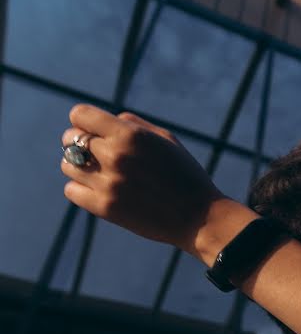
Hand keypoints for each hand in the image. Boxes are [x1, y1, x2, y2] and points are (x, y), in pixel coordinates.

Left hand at [60, 105, 224, 254]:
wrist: (200, 217)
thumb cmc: (185, 175)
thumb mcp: (166, 140)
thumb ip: (133, 125)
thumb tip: (104, 121)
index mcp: (130, 134)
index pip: (80, 115)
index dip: (85, 122)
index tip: (95, 132)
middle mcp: (116, 155)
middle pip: (69, 140)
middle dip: (80, 144)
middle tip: (97, 155)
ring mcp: (108, 183)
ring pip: (67, 165)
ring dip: (80, 167)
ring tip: (100, 174)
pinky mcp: (105, 207)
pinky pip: (72, 190)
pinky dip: (81, 189)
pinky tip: (101, 191)